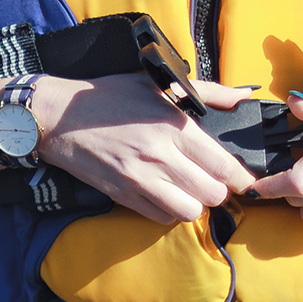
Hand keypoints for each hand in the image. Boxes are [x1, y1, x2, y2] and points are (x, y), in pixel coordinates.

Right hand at [38, 75, 258, 225]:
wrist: (59, 117)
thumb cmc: (108, 96)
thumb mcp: (156, 84)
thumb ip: (206, 92)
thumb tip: (241, 96)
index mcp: (174, 126)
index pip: (224, 166)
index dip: (241, 178)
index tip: (243, 180)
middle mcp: (161, 155)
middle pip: (213, 194)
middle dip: (217, 190)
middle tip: (208, 180)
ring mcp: (140, 178)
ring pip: (189, 211)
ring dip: (193, 203)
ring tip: (186, 189)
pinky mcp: (122, 194)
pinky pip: (161, 217)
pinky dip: (168, 210)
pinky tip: (163, 194)